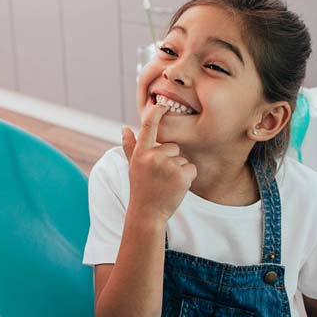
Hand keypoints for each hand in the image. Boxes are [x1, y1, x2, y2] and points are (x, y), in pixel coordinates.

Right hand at [122, 103, 196, 222]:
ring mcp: (167, 165)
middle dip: (170, 160)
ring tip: (166, 183)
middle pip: (172, 147)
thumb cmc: (140, 188)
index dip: (156, 112)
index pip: (149, 126)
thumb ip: (130, 146)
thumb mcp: (133, 166)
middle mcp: (153, 156)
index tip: (162, 103)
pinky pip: (191, 168)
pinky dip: (187, 178)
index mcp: (141, 152)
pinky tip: (176, 187)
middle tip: (160, 177)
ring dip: (178, 170)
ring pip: (182, 159)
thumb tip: (124, 128)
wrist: (147, 213)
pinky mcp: (181, 175)